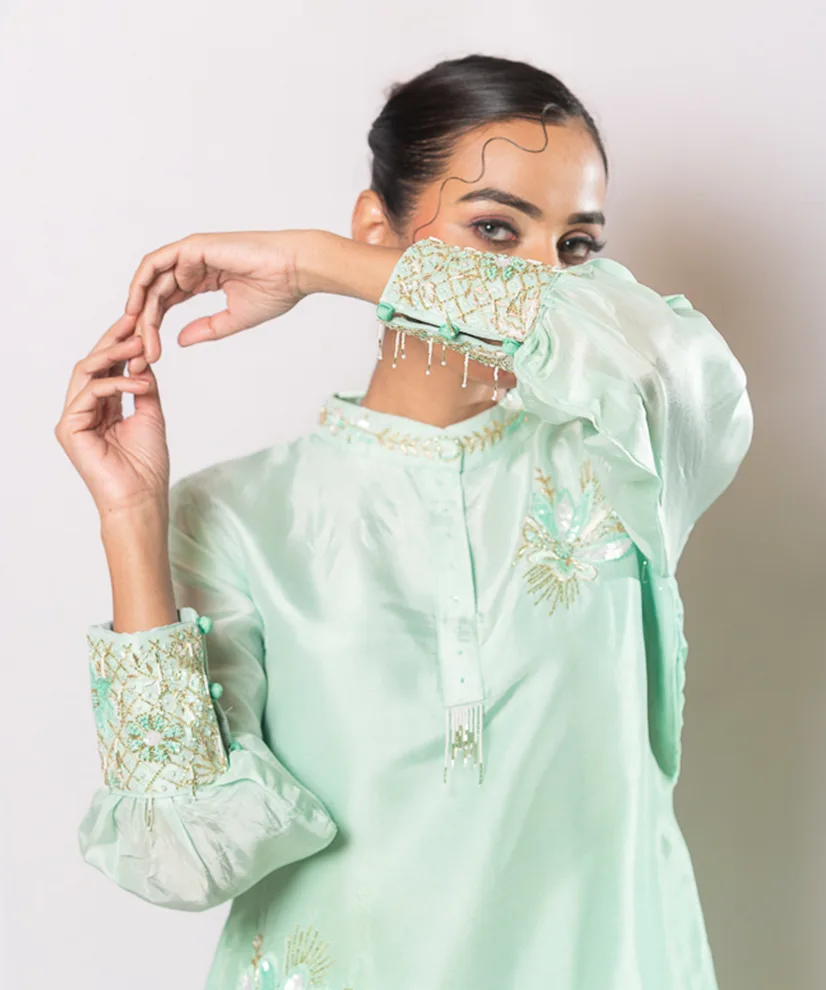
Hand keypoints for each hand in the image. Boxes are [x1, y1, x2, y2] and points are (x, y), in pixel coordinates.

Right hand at [54, 313, 169, 516]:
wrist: (142, 498)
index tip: (139, 322)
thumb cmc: (147, 466)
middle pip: (93, 363)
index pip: (107, 367)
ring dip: (115, 354)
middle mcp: (84, 410)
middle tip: (134, 319)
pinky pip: (91, 393)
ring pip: (87, 372)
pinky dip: (117, 382)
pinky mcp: (70, 428)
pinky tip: (142, 381)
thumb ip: (143, 386)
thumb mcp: (151, 414)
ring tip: (140, 345)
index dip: (121, 343)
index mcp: (103, 408)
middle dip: (114, 339)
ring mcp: (74, 418)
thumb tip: (143, 357)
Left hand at [123, 229, 313, 372]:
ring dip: (141, 309)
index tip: (150, 354)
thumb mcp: (233, 319)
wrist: (294, 271)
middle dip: (145, 325)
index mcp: (204, 278)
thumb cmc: (276, 290)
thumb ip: (206, 329)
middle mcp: (194, 264)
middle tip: (141, 353)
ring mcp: (191, 254)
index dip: (155, 326)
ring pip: (153, 282)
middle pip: (156, 294)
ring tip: (137, 337)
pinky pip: (155, 264)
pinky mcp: (192, 247)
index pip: (168, 301)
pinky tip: (137, 308)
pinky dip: (142, 284)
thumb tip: (178, 341)